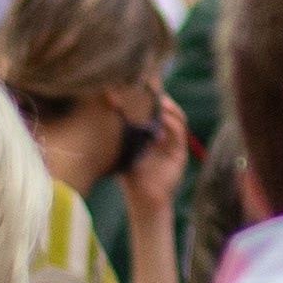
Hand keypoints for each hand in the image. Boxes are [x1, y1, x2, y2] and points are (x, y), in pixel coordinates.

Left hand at [121, 92, 188, 220]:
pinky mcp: (180, 153)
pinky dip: (173, 125)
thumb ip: (118, 135)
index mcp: (151, 132)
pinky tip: (165, 120)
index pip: (154, 109)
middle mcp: (164, 134)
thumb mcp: (123, 150)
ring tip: (163, 102)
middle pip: (167, 110)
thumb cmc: (130, 175)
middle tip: (154, 88)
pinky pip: (179, 135)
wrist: (142, 199)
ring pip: (177, 119)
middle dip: (162, 98)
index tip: (143, 83)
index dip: (151, 96)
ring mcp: (173, 143)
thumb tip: (103, 114)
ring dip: (171, 109)